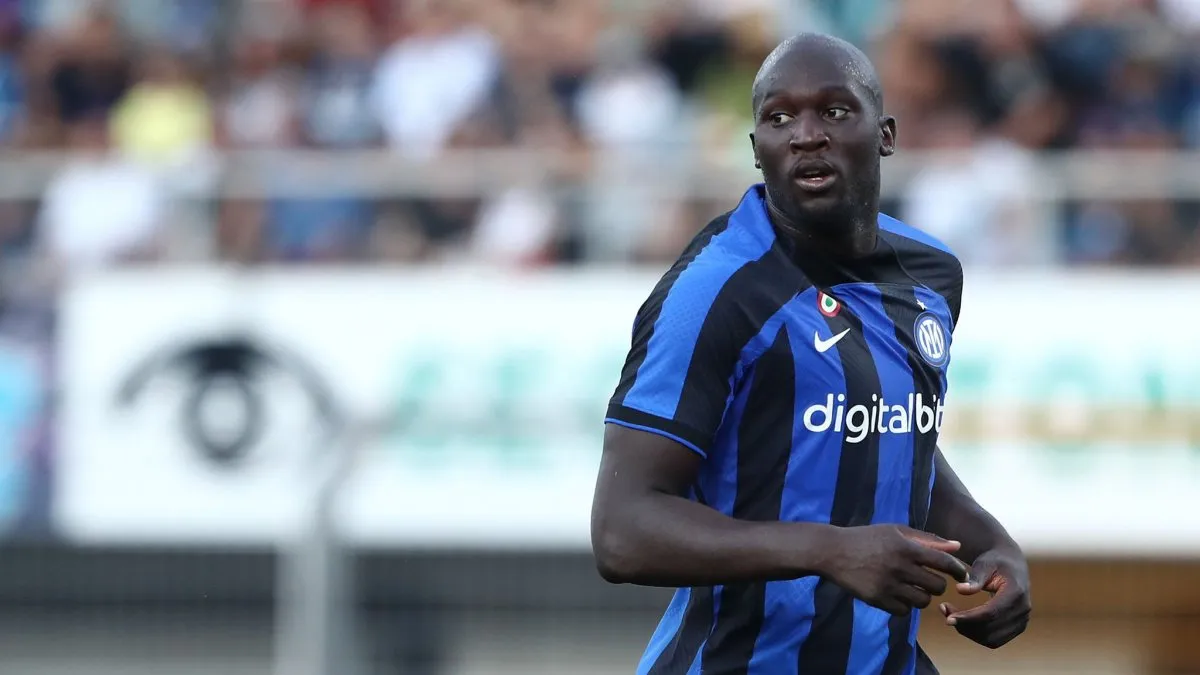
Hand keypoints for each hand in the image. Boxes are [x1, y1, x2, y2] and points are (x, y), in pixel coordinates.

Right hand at [825, 525, 970, 615]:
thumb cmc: (867, 538)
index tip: (960, 574)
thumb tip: (957, 546)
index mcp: (906, 547)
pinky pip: (904, 611)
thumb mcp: (895, 531)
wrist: (833, 551)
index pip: (944, 563)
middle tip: (928, 580)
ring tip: (912, 588)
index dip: (958, 570)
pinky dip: (904, 605)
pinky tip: (897, 595)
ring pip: (922, 601)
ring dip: (921, 596)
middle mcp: (900, 567)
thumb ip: (927, 539)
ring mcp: (888, 585)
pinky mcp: (877, 600)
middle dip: (936, 584)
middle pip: (937, 586)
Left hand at [939, 546, 1030, 648]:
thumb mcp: (984, 564)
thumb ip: (974, 578)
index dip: (968, 618)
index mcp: (1016, 592)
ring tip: (950, 615)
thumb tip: (960, 589)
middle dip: (965, 625)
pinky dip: (976, 635)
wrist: (1011, 563)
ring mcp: (1022, 621)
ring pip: (992, 639)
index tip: (948, 618)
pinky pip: (995, 640)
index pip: (991, 613)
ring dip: (968, 632)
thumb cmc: (994, 561)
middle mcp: (1023, 609)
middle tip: (944, 611)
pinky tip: (962, 621)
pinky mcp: (1017, 628)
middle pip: (991, 629)